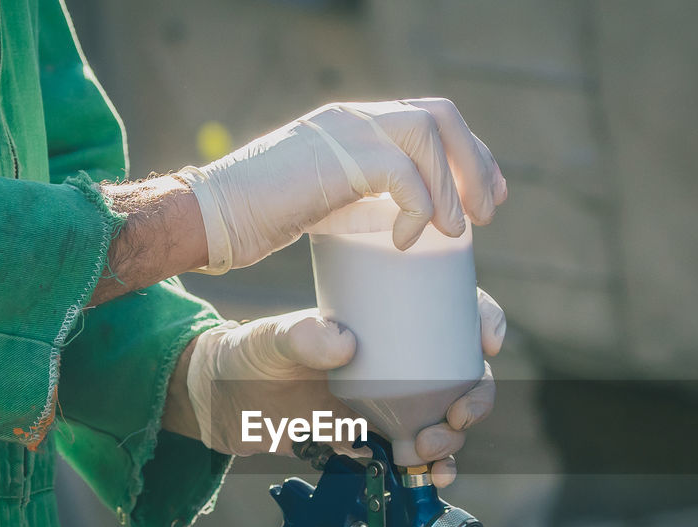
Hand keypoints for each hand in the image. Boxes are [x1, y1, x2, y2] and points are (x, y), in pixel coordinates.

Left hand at [163, 293, 505, 486]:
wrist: (222, 409)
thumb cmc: (246, 357)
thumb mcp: (269, 340)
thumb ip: (300, 337)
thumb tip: (343, 343)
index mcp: (382, 322)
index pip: (449, 310)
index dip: (483, 320)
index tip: (488, 342)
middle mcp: (396, 361)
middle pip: (463, 373)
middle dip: (476, 397)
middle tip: (456, 417)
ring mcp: (389, 402)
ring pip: (447, 418)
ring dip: (454, 438)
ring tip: (426, 452)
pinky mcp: (374, 439)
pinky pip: (419, 455)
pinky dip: (433, 469)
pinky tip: (430, 478)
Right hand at [178, 99, 508, 272]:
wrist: (209, 218)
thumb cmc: (260, 222)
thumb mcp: (329, 202)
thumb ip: (365, 198)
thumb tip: (407, 225)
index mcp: (355, 125)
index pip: (431, 121)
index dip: (471, 156)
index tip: (488, 200)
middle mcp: (354, 117)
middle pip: (441, 116)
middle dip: (475, 163)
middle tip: (486, 214)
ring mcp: (344, 131)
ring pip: (428, 132)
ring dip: (452, 185)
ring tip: (453, 231)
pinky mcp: (336, 156)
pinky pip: (400, 171)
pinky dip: (417, 207)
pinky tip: (409, 240)